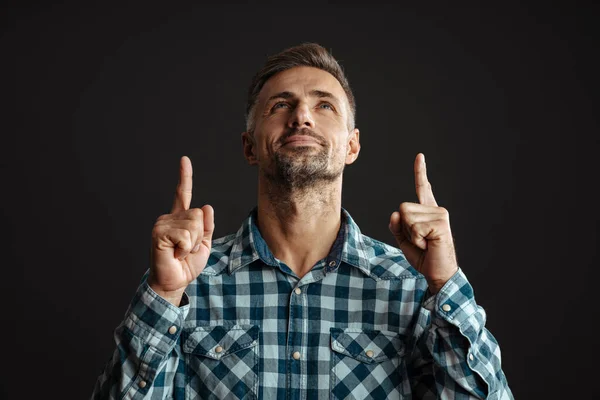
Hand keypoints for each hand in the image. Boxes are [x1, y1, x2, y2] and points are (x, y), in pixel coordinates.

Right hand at [148, 156, 214, 304]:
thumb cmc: (187, 264)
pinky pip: (185, 234)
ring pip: (194, 224)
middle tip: (186, 249)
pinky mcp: (159, 233)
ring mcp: (162, 224)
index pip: (183, 194)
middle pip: (199, 214)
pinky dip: (185, 247)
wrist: (175, 282)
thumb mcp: (204, 244)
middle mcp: (169, 217)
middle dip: (200, 235)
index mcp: (180, 218)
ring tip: (181, 252)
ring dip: (192, 243)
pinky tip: (176, 254)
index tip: (184, 160)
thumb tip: (207, 206)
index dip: (185, 176)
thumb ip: (207, 226)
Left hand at [389, 153, 457, 293]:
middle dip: (404, 228)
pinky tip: (429, 244)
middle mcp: (436, 209)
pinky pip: (414, 226)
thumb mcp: (405, 240)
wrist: (438, 273)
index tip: (420, 156)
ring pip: (407, 216)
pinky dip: (416, 239)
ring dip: (411, 234)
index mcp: (427, 211)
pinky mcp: (441, 223)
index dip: (420, 172)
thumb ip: (397, 226)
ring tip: (425, 243)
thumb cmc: (424, 257)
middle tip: (420, 240)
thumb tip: (395, 214)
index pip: (423, 188)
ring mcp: (440, 214)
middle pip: (403, 208)